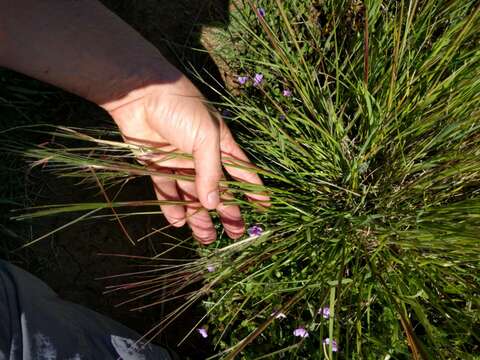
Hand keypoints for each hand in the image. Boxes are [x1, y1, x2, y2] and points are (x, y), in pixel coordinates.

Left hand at [107, 73, 267, 243]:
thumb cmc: (181, 109)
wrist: (140, 94)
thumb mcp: (205, 138)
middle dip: (227, 211)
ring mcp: (178, 161)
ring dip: (199, 216)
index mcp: (220, 144)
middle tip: (235, 233)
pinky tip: (179, 221)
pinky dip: (172, 206)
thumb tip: (214, 205)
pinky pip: (167, 190)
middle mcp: (201, 155)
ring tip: (206, 238)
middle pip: (217, 189)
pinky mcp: (156, 165)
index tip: (264, 207)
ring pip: (192, 194)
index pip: (241, 170)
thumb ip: (211, 172)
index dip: (253, 188)